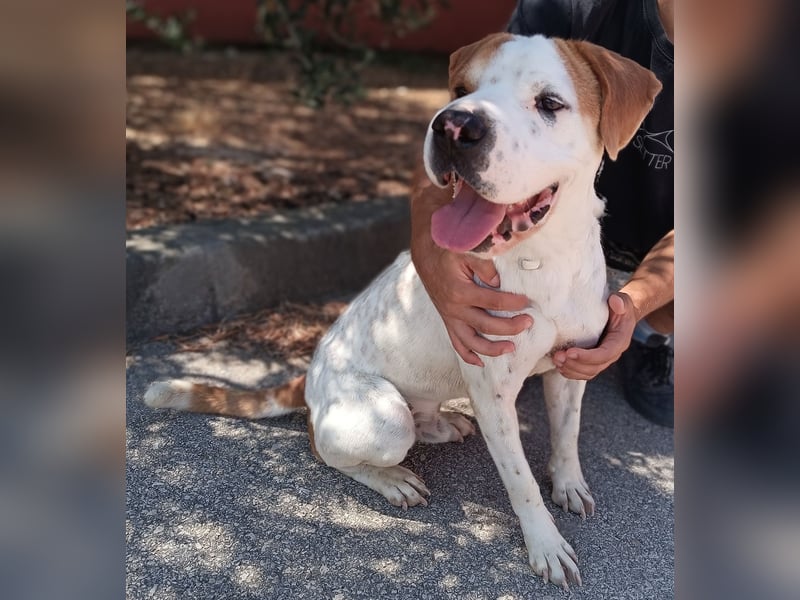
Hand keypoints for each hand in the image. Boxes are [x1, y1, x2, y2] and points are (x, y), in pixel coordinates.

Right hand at [417, 249, 531, 366]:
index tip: (526, 301)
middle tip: (528, 322)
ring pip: (471, 342)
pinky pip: (457, 344)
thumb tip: (498, 282)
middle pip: (485, 325)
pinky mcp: (448, 321)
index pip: (492, 301)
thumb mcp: (465, 251)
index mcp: (460, 292)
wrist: (426, 257)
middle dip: (509, 327)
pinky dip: (468, 356)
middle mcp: (454, 309)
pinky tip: (482, 363)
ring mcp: (450, 318)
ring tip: (511, 348)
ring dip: (492, 349)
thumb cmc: (448, 252)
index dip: (512, 303)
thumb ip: (483, 265)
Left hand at [552, 293, 636, 379]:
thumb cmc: (619, 306)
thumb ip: (620, 302)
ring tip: (556, 360)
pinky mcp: (593, 360)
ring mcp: (603, 359)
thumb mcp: (623, 301)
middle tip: (558, 357)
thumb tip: (614, 302)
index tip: (569, 352)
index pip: (604, 354)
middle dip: (574, 364)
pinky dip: (570, 371)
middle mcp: (612, 354)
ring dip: (570, 369)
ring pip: (587, 372)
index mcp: (619, 341)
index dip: (587, 356)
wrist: (620, 314)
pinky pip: (583, 372)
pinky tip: (559, 365)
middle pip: (594, 367)